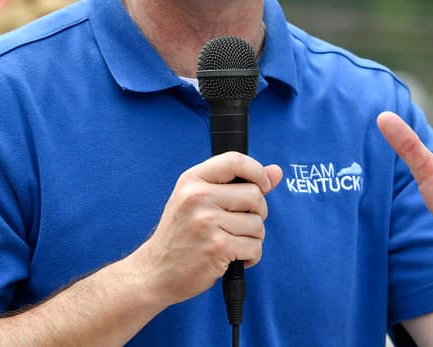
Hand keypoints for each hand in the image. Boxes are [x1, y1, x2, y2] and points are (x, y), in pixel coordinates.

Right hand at [130, 152, 282, 305]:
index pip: (234, 160)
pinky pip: (254, 247)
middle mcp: (198, 197)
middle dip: (257, 213)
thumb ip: (237, 183)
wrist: (156, 271)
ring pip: (257, 224)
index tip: (262, 185)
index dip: (257, 171)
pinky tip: (233, 257)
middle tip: (240, 224)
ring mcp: (207, 222)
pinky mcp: (217, 247)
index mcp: (192, 180)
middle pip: (254, 195)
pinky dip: (251, 256)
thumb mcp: (199, 200)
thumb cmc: (180, 235)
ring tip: (232, 242)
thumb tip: (276, 172)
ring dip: (253, 238)